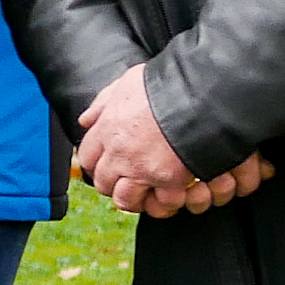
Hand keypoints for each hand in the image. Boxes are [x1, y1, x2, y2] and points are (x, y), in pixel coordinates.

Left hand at [76, 68, 267, 216]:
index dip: (97, 163)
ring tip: (148, 193)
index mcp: (108, 129)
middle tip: (128, 180)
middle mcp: (119, 153)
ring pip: (125, 199)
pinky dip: (165, 202)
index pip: (88, 156)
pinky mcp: (167, 180)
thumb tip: (86, 120)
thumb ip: (104, 102)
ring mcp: (141, 169)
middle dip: (113, 183)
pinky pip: (159, 203)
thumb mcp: (129, 82)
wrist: (199, 94)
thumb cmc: (167, 85)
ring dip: (135, 198)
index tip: (107, 164)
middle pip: (103, 182)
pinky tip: (172, 194)